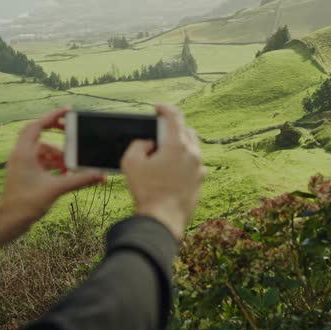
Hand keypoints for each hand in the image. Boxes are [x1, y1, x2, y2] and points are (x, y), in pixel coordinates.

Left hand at [0, 108, 105, 255]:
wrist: (9, 221)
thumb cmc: (26, 204)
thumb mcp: (57, 189)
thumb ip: (80, 180)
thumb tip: (100, 175)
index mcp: (24, 153)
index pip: (38, 125)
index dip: (53, 116)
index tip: (68, 111)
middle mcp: (20, 155)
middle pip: (38, 133)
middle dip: (56, 132)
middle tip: (71, 130)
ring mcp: (21, 163)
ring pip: (42, 149)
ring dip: (57, 154)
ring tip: (70, 166)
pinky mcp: (24, 173)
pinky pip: (41, 161)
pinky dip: (53, 163)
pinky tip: (64, 173)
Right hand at [121, 105, 205, 239]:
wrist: (163, 220)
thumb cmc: (146, 191)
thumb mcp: (130, 162)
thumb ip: (138, 145)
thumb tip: (148, 144)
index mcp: (177, 145)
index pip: (175, 117)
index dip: (165, 109)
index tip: (158, 109)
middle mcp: (193, 154)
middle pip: (187, 132)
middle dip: (173, 129)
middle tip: (159, 135)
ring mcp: (199, 169)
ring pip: (192, 149)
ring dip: (179, 147)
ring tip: (164, 154)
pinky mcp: (200, 183)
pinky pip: (193, 166)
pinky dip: (183, 163)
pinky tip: (170, 171)